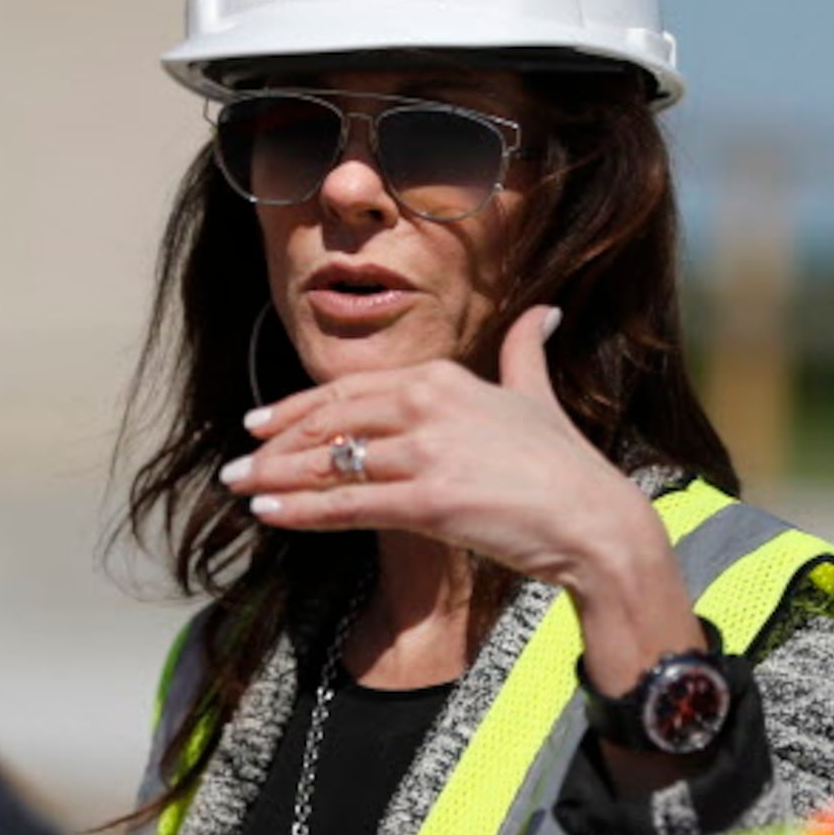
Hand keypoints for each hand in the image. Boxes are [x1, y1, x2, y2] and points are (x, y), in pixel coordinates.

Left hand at [220, 307, 703, 692]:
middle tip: (237, 462)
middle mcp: (429, 406)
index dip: (300, 408)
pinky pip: (348, 504)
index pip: (352, 391)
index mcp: (444, 378)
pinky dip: (302, 509)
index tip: (262, 423)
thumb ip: (527, 351)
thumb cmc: (566, 466)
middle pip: (331, 422)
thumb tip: (545, 312)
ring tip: (241, 489)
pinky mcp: (429, 501)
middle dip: (277, 444)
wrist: (596, 522)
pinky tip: (269, 514)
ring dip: (277, 478)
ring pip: (331, 463)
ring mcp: (428, 453)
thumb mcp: (539, 394)